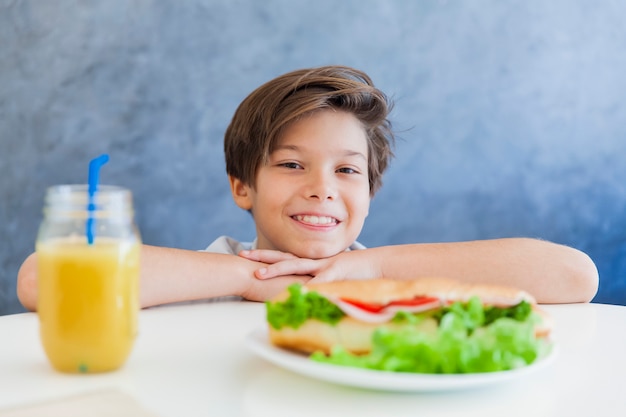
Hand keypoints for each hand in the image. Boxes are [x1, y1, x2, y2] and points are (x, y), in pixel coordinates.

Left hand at [238, 248, 380, 282]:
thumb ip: (316, 286)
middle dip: (262, 257)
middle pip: (283, 258)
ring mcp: (323, 266)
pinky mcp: (335, 273)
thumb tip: (303, 297)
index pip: (284, 259)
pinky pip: (319, 281)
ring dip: (277, 270)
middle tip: (241, 256)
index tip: (246, 256)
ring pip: (295, 267)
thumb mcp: (330, 281)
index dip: (266, 257)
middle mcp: (313, 263)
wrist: (376, 266)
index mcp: (310, 264)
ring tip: (260, 274)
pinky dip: (309, 286)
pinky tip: (298, 291)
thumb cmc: (353, 275)